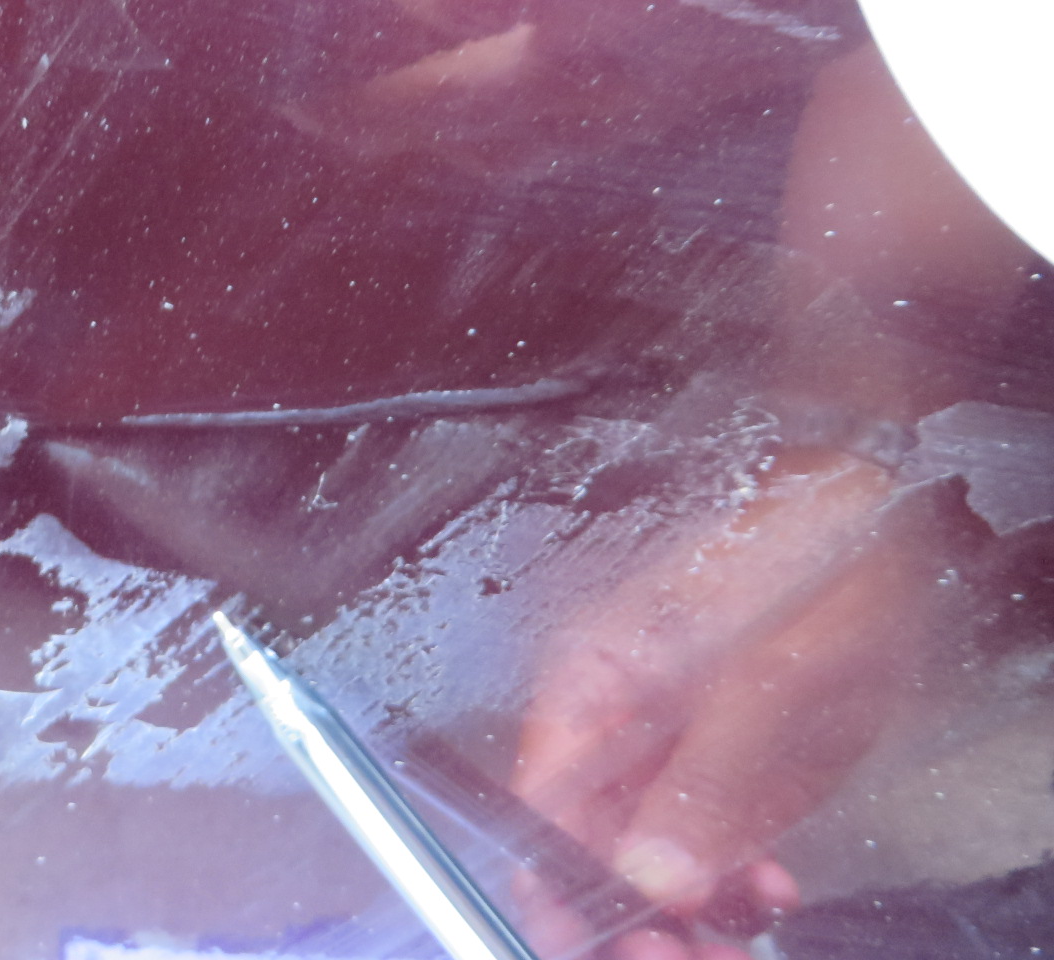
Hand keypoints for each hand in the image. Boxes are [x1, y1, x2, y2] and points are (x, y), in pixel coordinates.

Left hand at [317, 0, 839, 157]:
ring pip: (512, 152)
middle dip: (368, 111)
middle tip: (295, 104)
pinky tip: (464, 116)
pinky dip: (492, 140)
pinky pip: (563, 146)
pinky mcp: (681, 104)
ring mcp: (658, 96)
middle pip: (461, 113)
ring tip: (361, 122)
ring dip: (424, 142)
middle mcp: (632, 57)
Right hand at [511, 450, 935, 956]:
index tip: (603, 938)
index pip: (540, 804)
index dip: (559, 884)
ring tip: (730, 939)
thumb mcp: (771, 670)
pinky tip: (763, 896)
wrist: (878, 505)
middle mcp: (618, 724)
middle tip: (680, 956)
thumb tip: (649, 875)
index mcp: (594, 682)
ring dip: (681, 915)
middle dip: (625, 917)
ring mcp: (671, 749)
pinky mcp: (724, 768)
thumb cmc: (813, 556)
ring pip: (644, 863)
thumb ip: (709, 773)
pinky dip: (729, 890)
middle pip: (585, 847)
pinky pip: (704, 850)